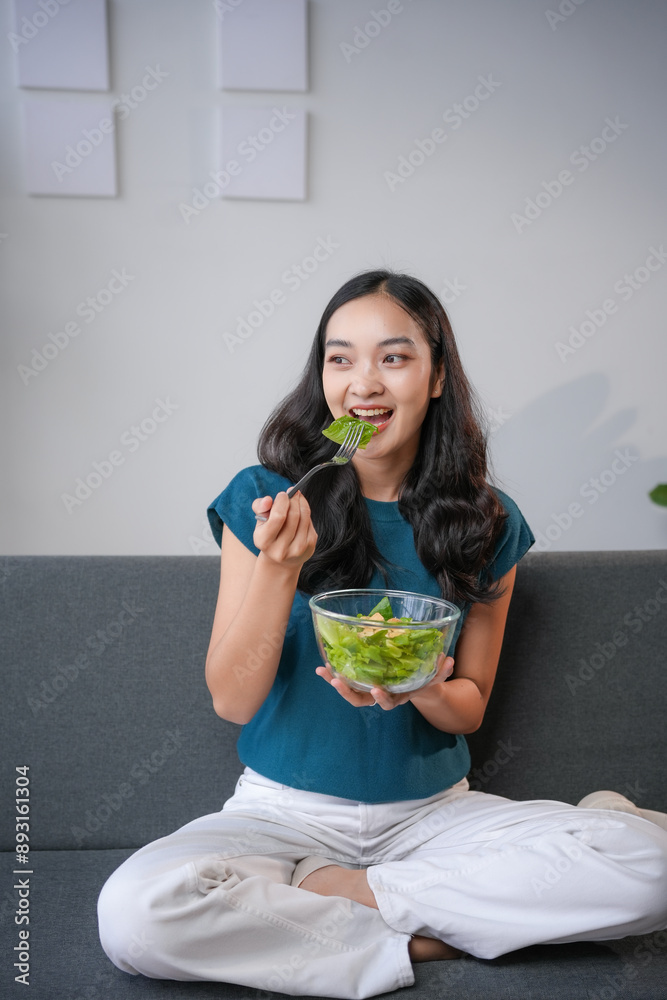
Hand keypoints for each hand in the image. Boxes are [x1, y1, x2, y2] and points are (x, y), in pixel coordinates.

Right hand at [252, 491, 316, 569]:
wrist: (281, 559)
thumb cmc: (269, 534)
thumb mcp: (260, 521)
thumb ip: (260, 507)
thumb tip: (268, 500)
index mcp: (263, 541)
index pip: (277, 517)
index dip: (282, 502)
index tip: (283, 494)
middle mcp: (280, 549)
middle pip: (293, 515)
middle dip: (293, 499)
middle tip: (292, 492)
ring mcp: (297, 550)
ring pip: (304, 517)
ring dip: (302, 503)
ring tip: (297, 498)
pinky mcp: (309, 547)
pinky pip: (310, 523)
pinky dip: (306, 514)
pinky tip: (301, 512)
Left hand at [315, 654, 454, 710]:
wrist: (413, 684)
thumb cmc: (422, 680)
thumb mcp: (433, 676)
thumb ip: (440, 671)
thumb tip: (448, 660)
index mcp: (397, 696)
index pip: (389, 702)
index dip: (382, 699)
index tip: (377, 690)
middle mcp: (380, 696)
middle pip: (362, 701)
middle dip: (348, 694)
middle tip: (337, 682)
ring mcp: (369, 690)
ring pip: (350, 692)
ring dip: (336, 682)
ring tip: (325, 672)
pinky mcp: (360, 681)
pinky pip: (344, 679)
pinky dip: (332, 674)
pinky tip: (322, 666)